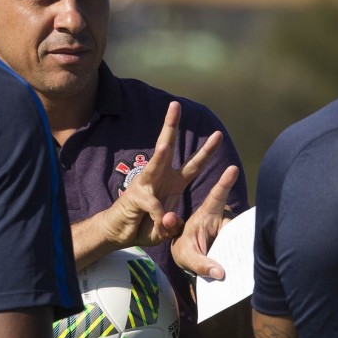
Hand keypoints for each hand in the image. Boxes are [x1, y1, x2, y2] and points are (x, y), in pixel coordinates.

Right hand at [73, 102, 222, 267]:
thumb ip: (172, 225)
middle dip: (171, 125)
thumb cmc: (145, 225)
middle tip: (175, 105)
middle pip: (167, 146)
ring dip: (158, 156)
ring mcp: (146, 184)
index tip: (218, 134)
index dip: (206, 151)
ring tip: (163, 146)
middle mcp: (160, 177)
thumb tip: (171, 219)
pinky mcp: (135, 196)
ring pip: (154, 165)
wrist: (120, 232)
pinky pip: (152, 204)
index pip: (193, 164)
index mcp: (174, 181)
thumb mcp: (166, 229)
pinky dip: (158, 215)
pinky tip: (160, 221)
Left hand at [170, 165, 239, 280]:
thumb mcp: (187, 257)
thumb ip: (201, 264)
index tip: (233, 169)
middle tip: (221, 255)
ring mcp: (232, 225)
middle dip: (234, 241)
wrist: (190, 256)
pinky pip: (245, 243)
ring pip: (242, 237)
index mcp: (207, 214)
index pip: (217, 196)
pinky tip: (241, 264)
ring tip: (223, 261)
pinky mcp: (239, 234)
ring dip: (237, 252)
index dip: (225, 183)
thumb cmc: (185, 250)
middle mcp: (223, 216)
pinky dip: (243, 255)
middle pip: (236, 225)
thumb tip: (220, 274)